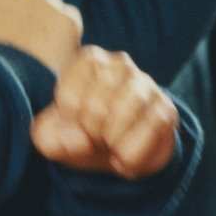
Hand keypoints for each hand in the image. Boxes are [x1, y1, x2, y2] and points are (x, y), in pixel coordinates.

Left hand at [31, 46, 177, 178]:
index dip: (67, 125)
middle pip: (96, 106)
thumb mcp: (53, 137)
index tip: (73, 129)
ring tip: (111, 144)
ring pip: (123, 115)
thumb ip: (49, 137)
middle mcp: (120, 64)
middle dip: (91, 134)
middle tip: (95, 138)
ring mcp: (146, 84)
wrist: (119, 153)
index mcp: (88, 61)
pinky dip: (131, 154)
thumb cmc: (82, 136)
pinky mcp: (166, 108)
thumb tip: (78, 141)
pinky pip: (148, 133)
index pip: (68, 97)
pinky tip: (127, 153)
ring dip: (112, 142)